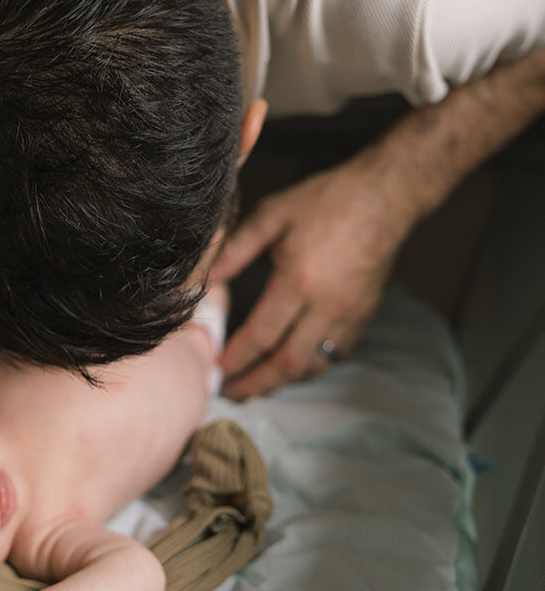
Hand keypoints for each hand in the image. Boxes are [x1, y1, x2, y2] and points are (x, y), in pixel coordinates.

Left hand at [212, 156, 408, 397]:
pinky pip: (337, 353)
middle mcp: (326, 306)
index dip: (237, 358)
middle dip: (257, 384)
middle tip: (232, 393)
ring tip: (258, 384)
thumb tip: (206, 280)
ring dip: (284, 380)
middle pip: (288, 363)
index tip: (216, 369)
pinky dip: (313, 364)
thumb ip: (236, 249)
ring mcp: (349, 314)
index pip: (261, 335)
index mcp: (298, 281)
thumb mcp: (273, 215)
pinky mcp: (365, 315)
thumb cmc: (327, 201)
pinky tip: (294, 363)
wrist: (384, 197)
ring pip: (315, 364)